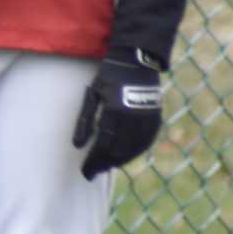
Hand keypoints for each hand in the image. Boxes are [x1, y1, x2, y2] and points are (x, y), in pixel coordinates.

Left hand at [73, 54, 164, 178]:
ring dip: (120, 161)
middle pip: (118, 151)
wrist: (136, 61)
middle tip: (94, 172)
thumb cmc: (109, 77)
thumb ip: (85, 121)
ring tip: (107, 166)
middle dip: (104, 164)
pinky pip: (147, 141)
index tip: (85, 172)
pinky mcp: (155, 117)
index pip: (103, 145)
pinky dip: (136, 152)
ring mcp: (147, 119)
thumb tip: (77, 145)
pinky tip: (127, 157)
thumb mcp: (92, 95)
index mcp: (115, 112)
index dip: (94, 161)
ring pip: (134, 149)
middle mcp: (133, 119)